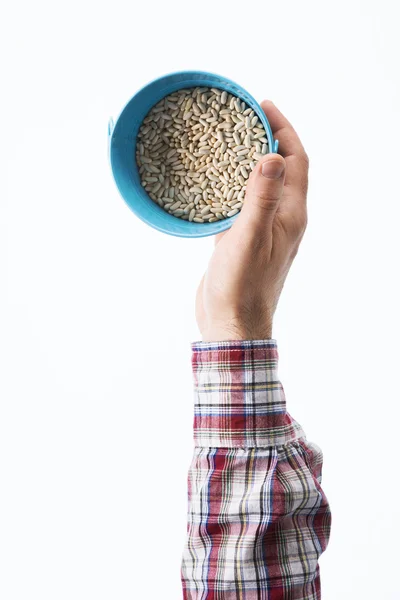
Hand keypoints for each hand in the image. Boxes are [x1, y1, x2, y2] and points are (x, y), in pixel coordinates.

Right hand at [196, 101, 308, 341]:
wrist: (232, 324)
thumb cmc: (242, 287)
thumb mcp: (250, 239)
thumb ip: (261, 199)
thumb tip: (272, 156)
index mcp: (290, 215)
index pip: (295, 161)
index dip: (283, 130)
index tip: (262, 106)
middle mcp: (280, 218)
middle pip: (280, 168)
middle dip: (266, 138)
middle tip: (242, 116)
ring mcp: (262, 229)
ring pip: (259, 184)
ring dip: (248, 161)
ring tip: (226, 140)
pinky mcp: (242, 239)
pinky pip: (242, 202)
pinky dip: (232, 184)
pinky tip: (212, 179)